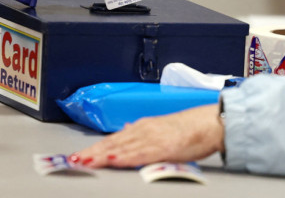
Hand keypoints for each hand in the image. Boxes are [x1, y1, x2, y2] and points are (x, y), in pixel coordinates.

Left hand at [73, 104, 224, 167]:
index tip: (80, 154)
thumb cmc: (189, 130)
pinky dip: (125, 157)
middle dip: (93, 152)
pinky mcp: (163, 147)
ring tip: (87, 161)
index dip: (95, 147)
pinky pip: (140, 154)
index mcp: (142, 127)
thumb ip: (142, 133)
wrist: (209, 124)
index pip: (113, 139)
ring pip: (122, 148)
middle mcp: (144, 130)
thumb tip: (125, 130)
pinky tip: (113, 160)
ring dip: (102, 155)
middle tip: (76, 160)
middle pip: (113, 143)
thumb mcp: (161, 129)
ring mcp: (152, 138)